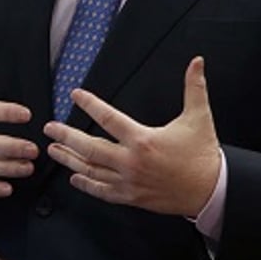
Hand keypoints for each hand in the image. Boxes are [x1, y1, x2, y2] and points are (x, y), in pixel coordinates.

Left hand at [42, 56, 220, 215]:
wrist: (211, 190)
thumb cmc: (203, 154)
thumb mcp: (199, 117)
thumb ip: (194, 87)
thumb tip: (197, 61)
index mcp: (143, 140)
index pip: (108, 118)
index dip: (90, 104)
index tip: (75, 95)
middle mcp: (131, 162)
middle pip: (89, 147)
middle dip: (66, 136)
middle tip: (50, 128)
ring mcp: (129, 182)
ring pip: (91, 171)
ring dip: (70, 159)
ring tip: (53, 150)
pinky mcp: (131, 197)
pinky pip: (102, 192)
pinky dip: (87, 185)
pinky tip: (75, 178)